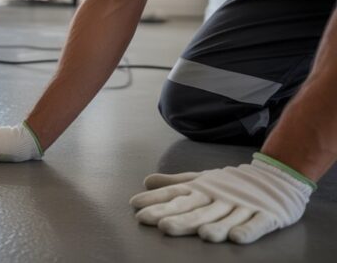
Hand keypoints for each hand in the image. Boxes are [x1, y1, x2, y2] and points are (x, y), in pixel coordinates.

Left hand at [130, 153, 314, 243]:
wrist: (276, 176)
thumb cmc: (231, 183)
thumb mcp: (201, 180)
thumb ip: (175, 184)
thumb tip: (146, 182)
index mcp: (203, 189)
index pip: (177, 194)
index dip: (157, 200)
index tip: (136, 206)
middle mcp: (220, 197)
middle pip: (198, 210)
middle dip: (181, 218)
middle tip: (162, 225)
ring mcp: (244, 206)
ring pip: (226, 218)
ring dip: (214, 226)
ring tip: (201, 234)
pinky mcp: (267, 215)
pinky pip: (257, 224)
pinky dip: (248, 230)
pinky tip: (236, 237)